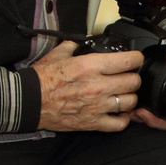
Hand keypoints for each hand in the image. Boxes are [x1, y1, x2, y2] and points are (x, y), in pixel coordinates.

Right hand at [31, 41, 145, 132]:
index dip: (136, 58)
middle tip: (127, 77)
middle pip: (133, 82)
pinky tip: (119, 113)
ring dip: (129, 97)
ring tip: (122, 94)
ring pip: (130, 102)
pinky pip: (119, 124)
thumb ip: (77, 45)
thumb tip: (88, 41)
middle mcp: (97, 86)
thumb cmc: (42, 79)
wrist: (29, 101)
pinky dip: (123, 119)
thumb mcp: (59, 54)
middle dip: (132, 77)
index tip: (135, 59)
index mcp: (90, 66)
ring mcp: (97, 106)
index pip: (127, 61)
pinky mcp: (93, 123)